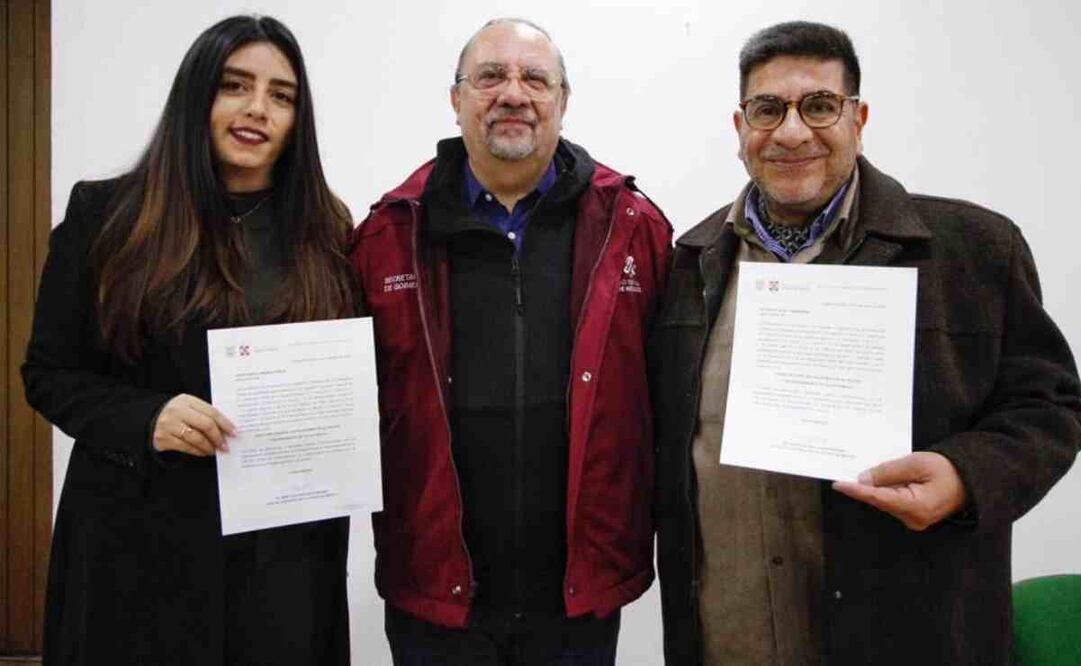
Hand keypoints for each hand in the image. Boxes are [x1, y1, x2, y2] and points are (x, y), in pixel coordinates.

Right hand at [152, 394, 236, 455]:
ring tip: (215, 450)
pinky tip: (203, 452)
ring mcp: (169, 425)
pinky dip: (197, 451)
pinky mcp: (163, 438)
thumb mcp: (190, 408)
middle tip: (225, 446)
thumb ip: (205, 415)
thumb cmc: (177, 414)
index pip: (212, 412)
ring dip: (209, 447)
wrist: (150, 419)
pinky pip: (186, 447)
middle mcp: (177, 411)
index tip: (235, 433)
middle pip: (206, 425)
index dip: (226, 424)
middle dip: (218, 437)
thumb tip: (228, 430)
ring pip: (196, 438)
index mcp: (188, 400)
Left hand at [831, 452, 966, 530]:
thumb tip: (863, 479)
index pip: (878, 498)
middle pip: (880, 500)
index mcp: (915, 507)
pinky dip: (884, 490)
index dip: (856, 490)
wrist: (971, 479)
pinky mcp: (913, 515)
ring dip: (874, 487)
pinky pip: (893, 501)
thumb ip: (889, 472)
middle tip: (843, 471)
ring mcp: (913, 519)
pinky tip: (876, 478)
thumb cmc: (948, 469)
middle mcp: (913, 518)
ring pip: (885, 501)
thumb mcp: (917, 463)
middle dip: (862, 486)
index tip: (838, 484)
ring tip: (858, 470)